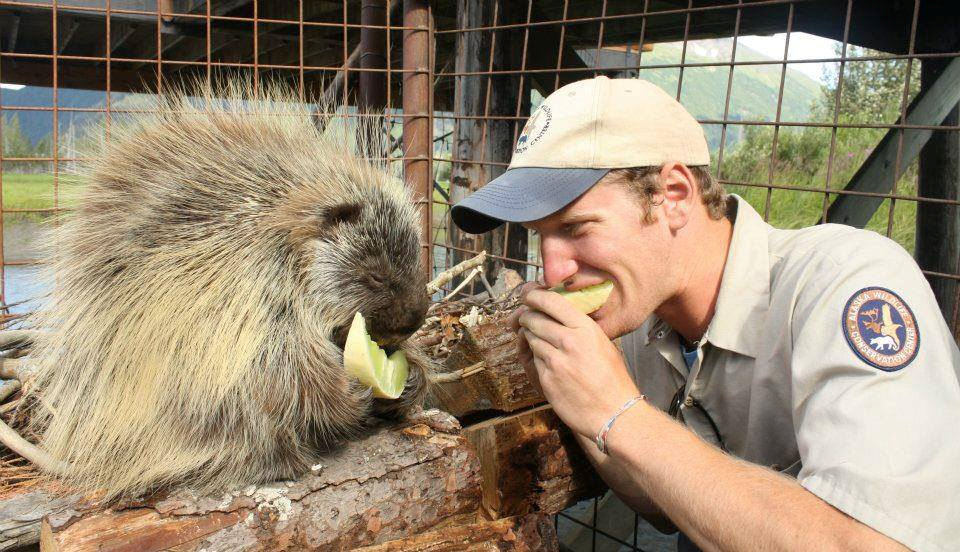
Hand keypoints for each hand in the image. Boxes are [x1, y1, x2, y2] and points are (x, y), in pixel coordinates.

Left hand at [513, 285, 641, 438]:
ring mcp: (555, 361)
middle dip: (527, 317)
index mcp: (585, 328)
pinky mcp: (546, 378)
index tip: (528, 295)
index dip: (534, 295)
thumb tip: (558, 310)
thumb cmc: (612, 378)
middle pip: (533, 318)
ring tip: (542, 342)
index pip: (550, 301)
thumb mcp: (602, 342)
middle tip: (527, 318)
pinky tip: (549, 363)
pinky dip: (536, 357)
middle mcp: (568, 341)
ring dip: (531, 337)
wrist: (614, 413)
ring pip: (530, 338)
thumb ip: (579, 326)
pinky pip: (533, 359)